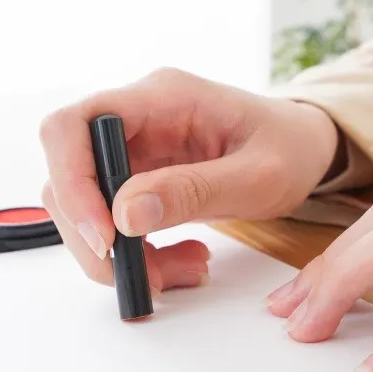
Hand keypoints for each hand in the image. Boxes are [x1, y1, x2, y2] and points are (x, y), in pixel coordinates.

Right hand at [40, 67, 338, 292]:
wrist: (303, 148)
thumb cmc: (289, 148)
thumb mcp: (257, 175)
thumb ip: (194, 191)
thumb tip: (124, 214)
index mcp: (162, 97)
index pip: (74, 124)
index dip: (71, 181)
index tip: (105, 237)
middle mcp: (137, 118)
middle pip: (69, 174)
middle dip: (95, 236)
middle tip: (145, 274)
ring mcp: (135, 148)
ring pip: (85, 206)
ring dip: (119, 254)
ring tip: (183, 270)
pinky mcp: (140, 178)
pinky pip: (113, 221)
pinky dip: (136, 255)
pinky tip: (180, 262)